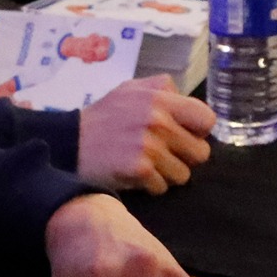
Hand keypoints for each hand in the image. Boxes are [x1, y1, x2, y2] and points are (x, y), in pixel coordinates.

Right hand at [78, 76, 214, 194]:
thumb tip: (189, 104)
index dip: (197, 131)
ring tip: (146, 164)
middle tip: (163, 154)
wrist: (69, 142)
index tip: (183, 136)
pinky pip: (162, 187)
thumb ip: (162, 90)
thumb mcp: (131, 90)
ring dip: (166, 174)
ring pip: (183, 175)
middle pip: (200, 152)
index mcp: (160, 97)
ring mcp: (149, 145)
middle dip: (184, 157)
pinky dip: (149, 186)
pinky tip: (133, 175)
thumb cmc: (104, 117)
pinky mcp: (139, 169)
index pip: (207, 120)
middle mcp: (159, 119)